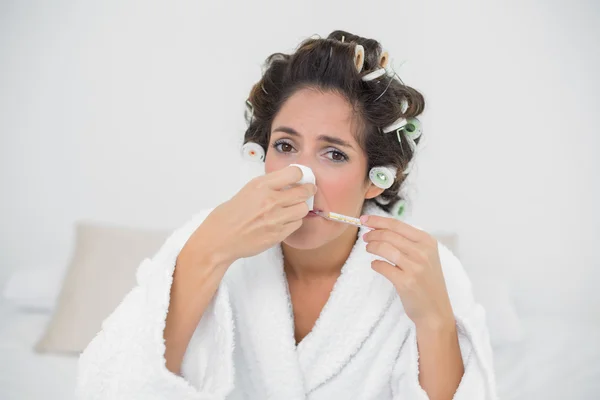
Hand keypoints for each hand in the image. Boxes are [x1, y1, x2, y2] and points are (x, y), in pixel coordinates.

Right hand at [179, 165, 315, 268]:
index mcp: (261, 185)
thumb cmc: (230, 215)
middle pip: (303, 191)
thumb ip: (268, 185)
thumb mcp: (247, 190)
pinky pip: (296, 224)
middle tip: (308, 190)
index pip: (294, 173)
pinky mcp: (278, 234)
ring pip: (303, 209)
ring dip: (300, 208)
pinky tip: (284, 221)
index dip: (299, 175)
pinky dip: (293, 222)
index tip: (300, 178)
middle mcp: (270, 200)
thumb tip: (289, 181)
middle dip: (308, 190)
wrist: (220, 238)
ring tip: (293, 208)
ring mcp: (275, 218)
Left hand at [361, 215, 454, 329]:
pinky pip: (382, 266)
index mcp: (427, 242)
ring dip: (371, 247)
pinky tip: (376, 265)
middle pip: (388, 235)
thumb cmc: (427, 282)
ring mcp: (415, 267)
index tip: (364, 219)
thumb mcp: (425, 257)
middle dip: (372, 234)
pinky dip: (375, 264)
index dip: (377, 220)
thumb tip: (381, 228)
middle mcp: (422, 252)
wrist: (435, 311)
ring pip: (383, 248)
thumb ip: (408, 242)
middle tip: (365, 237)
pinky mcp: (405, 282)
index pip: (397, 224)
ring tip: (368, 249)